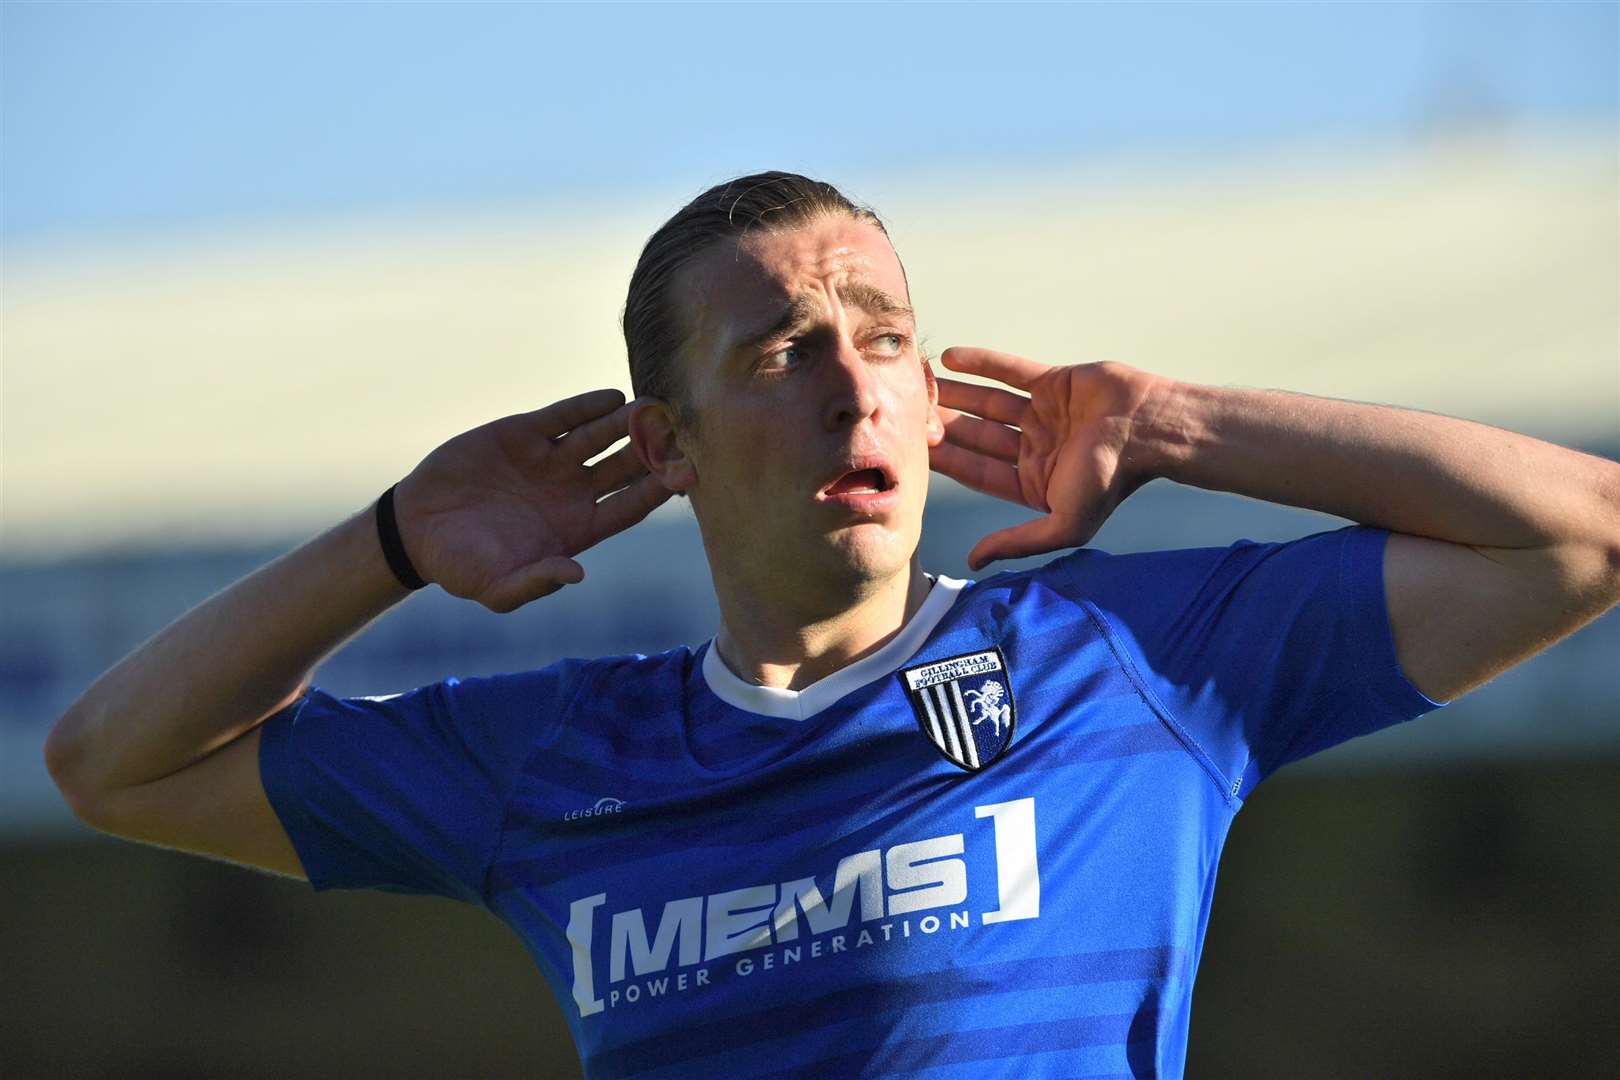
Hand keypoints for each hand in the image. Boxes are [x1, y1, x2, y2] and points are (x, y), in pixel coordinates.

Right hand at [393, 389, 672, 611]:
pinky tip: (612, 397)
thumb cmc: (461, 566)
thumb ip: (535, 583)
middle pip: (625, 468)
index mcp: (577, 529)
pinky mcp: (523, 434)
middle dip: (651, 451)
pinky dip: (587, 407)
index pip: (630, 507)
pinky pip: (563, 417)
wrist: (416, 529)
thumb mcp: (496, 587)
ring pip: (600, 437)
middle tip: (676, 435)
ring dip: (626, 423)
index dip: (657, 491)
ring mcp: (550, 460)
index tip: (684, 477)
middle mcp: (572, 491)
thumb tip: (575, 575)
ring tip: (651, 408)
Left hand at [930, 347, 1166, 569]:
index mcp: (1034, 482)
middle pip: (978, 436)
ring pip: (989, 402)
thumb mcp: (1063, 525)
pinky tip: (950, 358)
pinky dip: (981, 363)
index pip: (978, 471)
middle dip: (944, 426)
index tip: (913, 452)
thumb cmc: (1111, 481)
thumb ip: (1018, 542)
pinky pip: (1010, 370)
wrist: (1150, 429)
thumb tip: (974, 561)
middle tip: (908, 413)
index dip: (947, 461)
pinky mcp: (1054, 382)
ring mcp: (1044, 414)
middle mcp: (1036, 448)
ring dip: (956, 394)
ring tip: (922, 383)